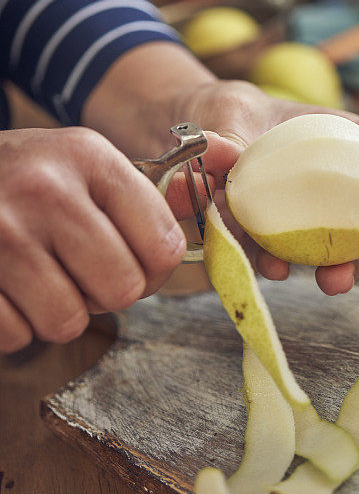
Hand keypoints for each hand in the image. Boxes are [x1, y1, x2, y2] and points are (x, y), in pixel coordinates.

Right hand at [0, 127, 195, 352]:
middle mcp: (46, 190)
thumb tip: (203, 198)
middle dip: (108, 293)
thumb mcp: (84, 162)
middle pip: (122, 290)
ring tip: (43, 277)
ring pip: (68, 321)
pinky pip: (17, 335)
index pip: (163, 245)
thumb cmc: (26, 174)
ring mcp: (2, 233)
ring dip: (61, 312)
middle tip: (83, 272)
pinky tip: (9, 287)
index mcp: (89, 158)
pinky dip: (17, 323)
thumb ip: (147, 190)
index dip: (155, 268)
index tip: (137, 262)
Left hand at [172, 80, 358, 295]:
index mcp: (348, 142)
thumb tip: (220, 150)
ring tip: (336, 280)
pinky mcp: (276, 243)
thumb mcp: (230, 110)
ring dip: (349, 269)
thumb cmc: (230, 116)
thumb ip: (228, 131)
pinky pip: (287, 260)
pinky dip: (282, 266)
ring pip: (349, 251)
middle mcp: (340, 187)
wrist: (192, 146)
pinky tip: (272, 268)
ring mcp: (313, 221)